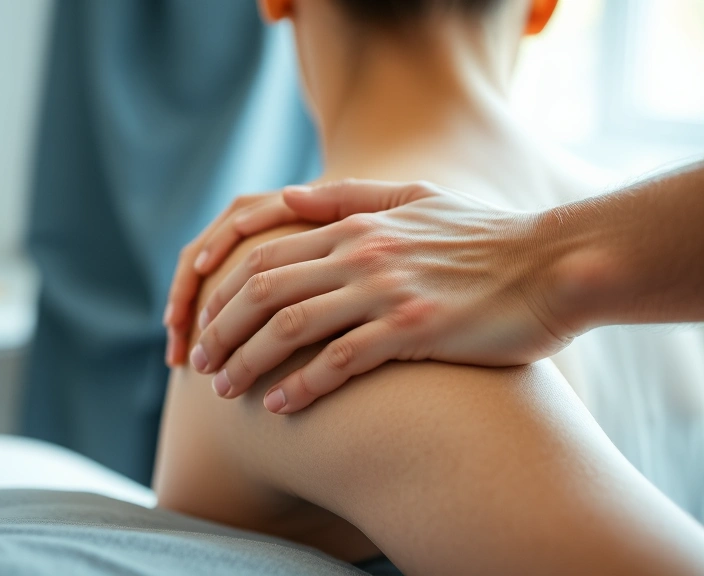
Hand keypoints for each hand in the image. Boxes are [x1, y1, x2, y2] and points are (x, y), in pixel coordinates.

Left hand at [190, 180, 574, 413]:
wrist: (555, 265)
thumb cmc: (486, 237)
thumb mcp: (416, 198)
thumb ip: (349, 196)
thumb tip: (288, 196)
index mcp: (356, 224)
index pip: (262, 256)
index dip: (221, 292)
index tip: (202, 324)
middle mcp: (361, 253)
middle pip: (262, 291)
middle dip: (220, 330)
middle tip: (198, 364)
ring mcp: (387, 290)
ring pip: (289, 325)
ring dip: (248, 361)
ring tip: (225, 392)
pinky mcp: (415, 329)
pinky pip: (340, 360)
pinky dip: (301, 385)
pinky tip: (280, 407)